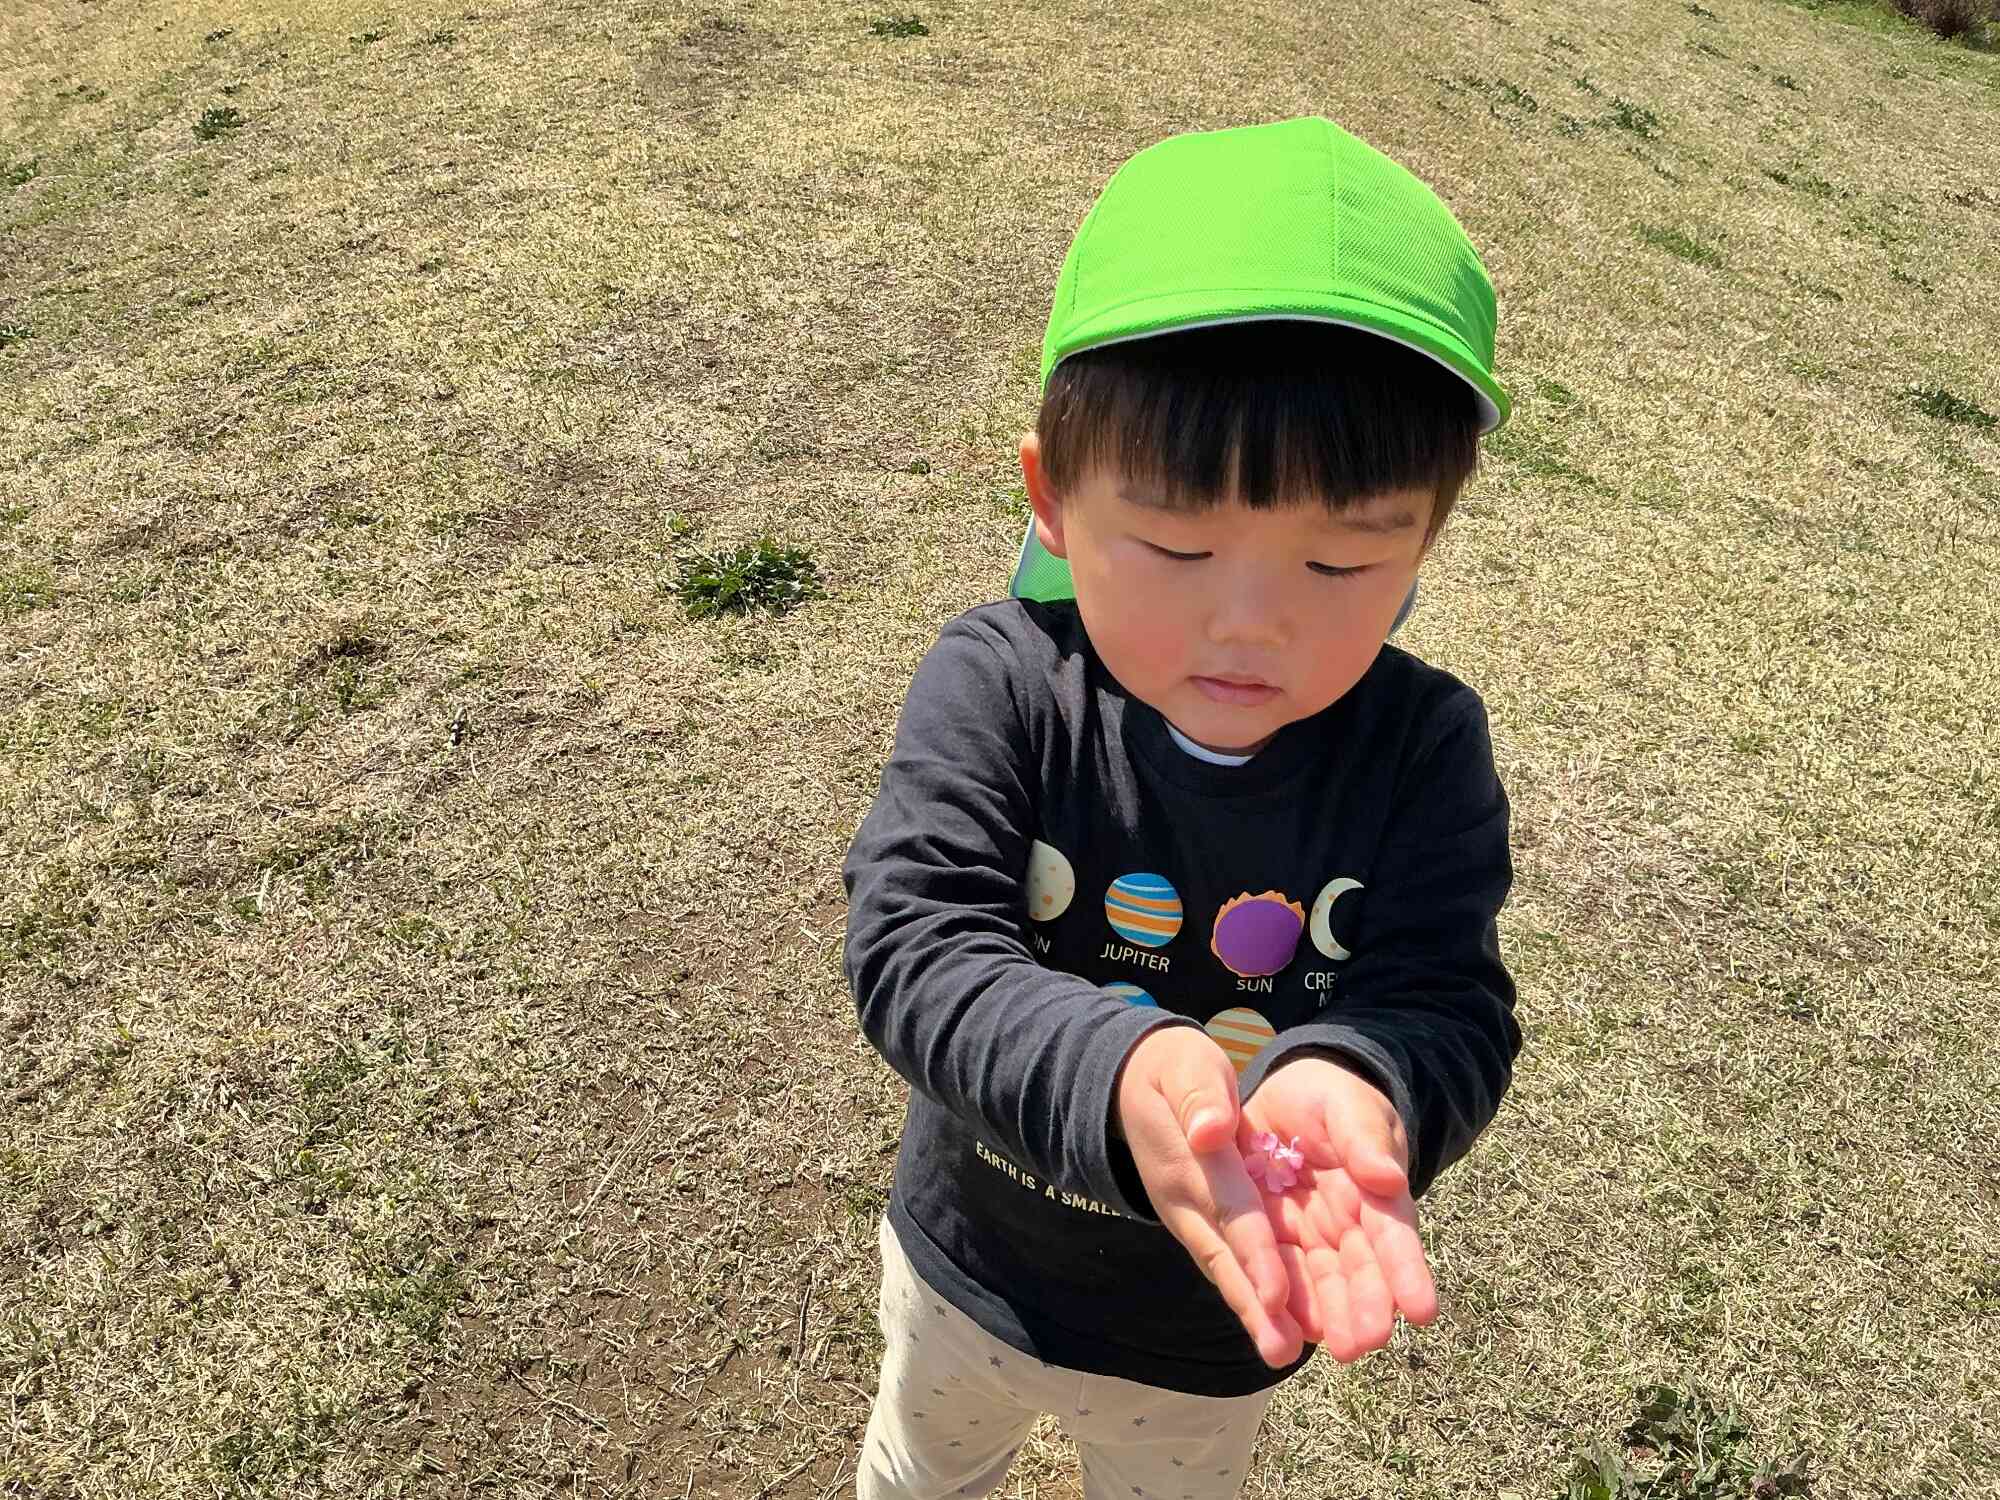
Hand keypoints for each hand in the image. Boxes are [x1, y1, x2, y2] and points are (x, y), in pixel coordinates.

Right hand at [1115, 1026, 1303, 1366]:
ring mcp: (1188, 1216)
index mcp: (1190, 1161)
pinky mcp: (1198, 1221)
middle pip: (1224, 1257)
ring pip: (1226, 1268)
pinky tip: (1283, 1323)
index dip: (1253, 1252)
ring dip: (1254, 1312)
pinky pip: (1228, 1262)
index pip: (1227, 1210)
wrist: (1128, 1082)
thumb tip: (1211, 1130)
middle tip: (1282, 1351)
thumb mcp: (1185, 1063)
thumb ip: (1199, 1094)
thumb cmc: (1170, 1067)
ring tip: (1285, 1353)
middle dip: (1253, 1304)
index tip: (1276, 1294)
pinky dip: (1251, 1294)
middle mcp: (1185, 1200)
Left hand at [1240, 1058, 1437, 1361]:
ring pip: (1323, 1283)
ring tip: (1334, 1349)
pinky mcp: (1275, 1239)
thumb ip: (1365, 1139)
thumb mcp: (1350, 1107)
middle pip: (1360, 1271)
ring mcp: (1311, 1236)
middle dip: (1365, 1308)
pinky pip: (1280, 1275)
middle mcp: (1349, 1224)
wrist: (1282, 1097)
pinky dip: (1284, 1305)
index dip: (1406, 1272)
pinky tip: (1284, 1332)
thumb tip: (1389, 1177)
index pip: (1393, 1235)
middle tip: (1364, 1343)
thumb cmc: (1330, 1098)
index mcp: (1375, 1192)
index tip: (1421, 1311)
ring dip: (1329, 1317)